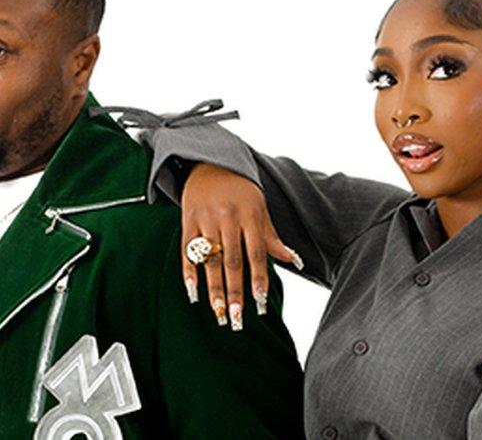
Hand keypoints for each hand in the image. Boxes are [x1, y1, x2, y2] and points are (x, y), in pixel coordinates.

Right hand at [181, 163, 300, 329]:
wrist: (211, 163)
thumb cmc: (241, 190)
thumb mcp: (261, 209)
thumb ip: (272, 238)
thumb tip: (294, 260)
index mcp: (249, 216)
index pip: (256, 254)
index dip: (258, 279)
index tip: (260, 303)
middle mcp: (227, 218)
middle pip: (232, 261)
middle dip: (234, 292)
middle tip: (236, 318)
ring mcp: (205, 220)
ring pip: (210, 260)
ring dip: (213, 288)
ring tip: (218, 312)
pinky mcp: (187, 221)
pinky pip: (187, 251)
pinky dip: (189, 272)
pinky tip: (193, 292)